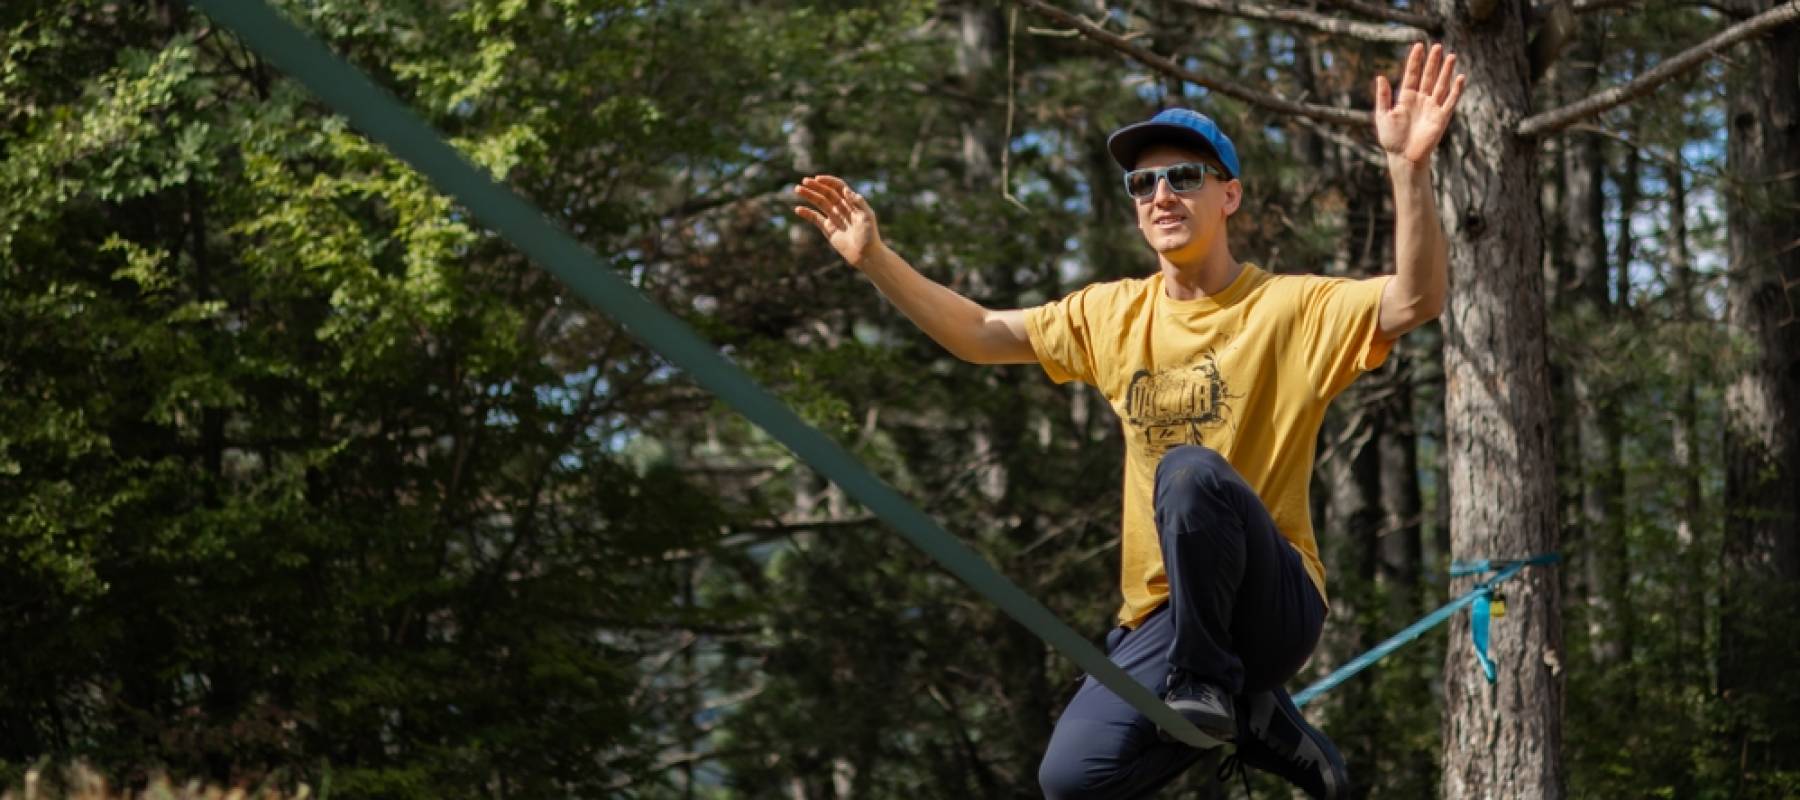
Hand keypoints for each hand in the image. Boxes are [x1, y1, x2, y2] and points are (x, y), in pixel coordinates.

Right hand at [794, 175, 882, 268]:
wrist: (866, 255)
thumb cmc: (870, 235)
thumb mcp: (868, 217)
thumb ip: (859, 203)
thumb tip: (847, 191)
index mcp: (852, 202)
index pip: (838, 187)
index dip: (828, 181)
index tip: (817, 179)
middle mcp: (842, 208)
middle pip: (826, 193)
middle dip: (815, 186)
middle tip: (804, 181)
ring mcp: (834, 217)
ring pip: (819, 203)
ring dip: (809, 195)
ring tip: (798, 189)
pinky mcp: (828, 229)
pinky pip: (815, 218)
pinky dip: (807, 213)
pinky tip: (798, 209)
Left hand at [1374, 43, 1466, 165]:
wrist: (1403, 157)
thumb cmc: (1391, 139)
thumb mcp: (1383, 115)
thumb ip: (1383, 97)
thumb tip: (1380, 77)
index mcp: (1406, 97)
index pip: (1412, 75)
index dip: (1415, 61)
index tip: (1419, 45)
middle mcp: (1421, 100)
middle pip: (1428, 76)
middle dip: (1433, 62)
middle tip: (1436, 46)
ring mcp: (1432, 107)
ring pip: (1441, 85)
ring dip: (1446, 71)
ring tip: (1451, 56)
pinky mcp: (1441, 117)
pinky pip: (1450, 101)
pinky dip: (1456, 90)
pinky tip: (1460, 78)